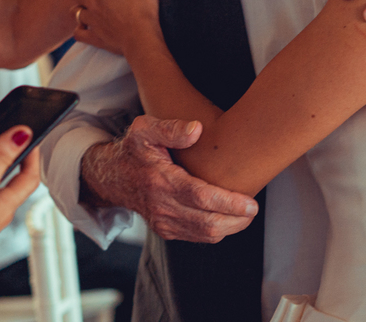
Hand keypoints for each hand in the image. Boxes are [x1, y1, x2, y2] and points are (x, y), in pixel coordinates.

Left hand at [71, 0, 162, 55]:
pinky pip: (78, 33)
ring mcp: (91, 21)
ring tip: (91, 6)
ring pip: (75, 11)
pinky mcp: (94, 37)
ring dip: (80, 7)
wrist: (143, 39)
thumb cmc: (144, 8)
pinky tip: (87, 26)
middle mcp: (91, 2)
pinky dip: (80, 28)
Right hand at [80, 115, 257, 242]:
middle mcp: (161, 206)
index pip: (201, 198)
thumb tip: (197, 129)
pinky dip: (217, 230)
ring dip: (230, 227)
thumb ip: (170, 128)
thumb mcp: (145, 129)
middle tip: (253, 209)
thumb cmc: (134, 149)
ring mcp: (163, 222)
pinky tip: (227, 217)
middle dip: (236, 220)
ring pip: (205, 235)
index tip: (251, 203)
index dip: (229, 203)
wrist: (112, 176)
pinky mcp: (166, 230)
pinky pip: (198, 237)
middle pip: (208, 223)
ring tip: (245, 214)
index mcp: (160, 181)